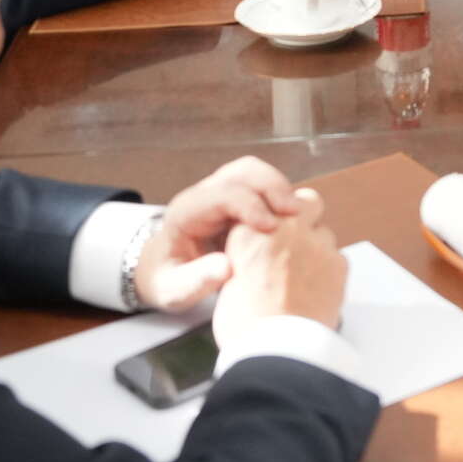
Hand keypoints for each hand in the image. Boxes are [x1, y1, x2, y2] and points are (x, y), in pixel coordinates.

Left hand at [130, 157, 307, 311]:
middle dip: (272, 186)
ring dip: (280, 187)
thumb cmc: (167, 279)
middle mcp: (205, 195)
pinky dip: (281, 197)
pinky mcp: (239, 199)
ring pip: (255, 172)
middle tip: (296, 211)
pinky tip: (294, 218)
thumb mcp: (171, 290)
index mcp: (185, 212)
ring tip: (300, 212)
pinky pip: (263, 186)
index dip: (249, 206)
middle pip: (242, 172)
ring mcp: (223, 193)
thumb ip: (194, 281)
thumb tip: (225, 267)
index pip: (221, 195)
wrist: (162, 269)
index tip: (270, 228)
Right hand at [212, 187, 347, 339]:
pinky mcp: (339, 262)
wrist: (278, 350)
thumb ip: (246, 263)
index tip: (271, 234)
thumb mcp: (228, 287)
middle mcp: (285, 230)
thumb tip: (255, 264)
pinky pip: (338, 257)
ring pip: (324, 231)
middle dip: (304, 215)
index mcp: (250, 234)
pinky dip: (330, 269)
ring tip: (305, 276)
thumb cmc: (247, 327)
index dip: (272, 221)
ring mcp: (316, 244)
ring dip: (317, 247)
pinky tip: (318, 288)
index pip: (266, 208)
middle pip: (306, 202)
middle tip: (296, 240)